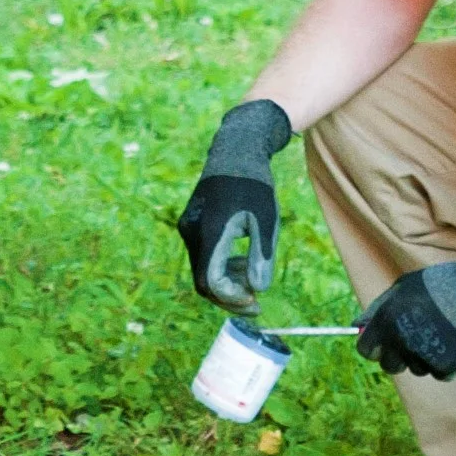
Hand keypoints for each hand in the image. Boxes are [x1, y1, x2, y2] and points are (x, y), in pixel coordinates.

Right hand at [176, 100, 293, 311]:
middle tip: (257, 303)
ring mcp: (188, 228)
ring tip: (254, 278)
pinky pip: (203, 256)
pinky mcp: (191, 226)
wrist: (236, 152)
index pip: (211, 280)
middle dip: (230, 296)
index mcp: (209, 231)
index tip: (256, 302)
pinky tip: (243, 263)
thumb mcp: (266, 219)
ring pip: (202, 270)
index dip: (232, 298)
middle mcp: (191, 232)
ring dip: (227, 281)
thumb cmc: (255, 184)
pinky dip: (222, 266)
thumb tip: (258, 288)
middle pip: (203, 280)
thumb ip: (261, 255)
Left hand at [357, 249, 455, 378]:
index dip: (374, 348)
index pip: (366, 350)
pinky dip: (445, 362)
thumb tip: (358, 327)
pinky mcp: (444, 368)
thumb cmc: (438, 285)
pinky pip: (437, 372)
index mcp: (386, 321)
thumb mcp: (402, 287)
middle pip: (389, 365)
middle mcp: (399, 341)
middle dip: (397, 356)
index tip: (382, 345)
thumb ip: (377, 308)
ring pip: (415, 368)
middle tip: (414, 340)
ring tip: (439, 333)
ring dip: (423, 357)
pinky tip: (453, 342)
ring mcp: (421, 356)